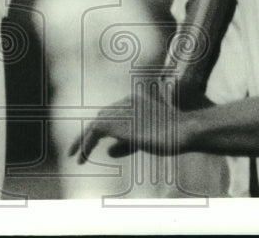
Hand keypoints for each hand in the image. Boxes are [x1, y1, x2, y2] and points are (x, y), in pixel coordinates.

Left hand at [68, 86, 189, 163]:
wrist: (183, 130)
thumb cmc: (172, 136)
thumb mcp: (145, 140)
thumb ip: (125, 144)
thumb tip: (107, 150)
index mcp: (134, 101)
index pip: (112, 114)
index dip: (101, 129)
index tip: (94, 143)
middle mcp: (125, 102)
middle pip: (101, 116)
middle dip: (89, 134)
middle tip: (77, 151)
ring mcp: (121, 110)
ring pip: (95, 124)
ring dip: (83, 141)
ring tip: (76, 157)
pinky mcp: (117, 121)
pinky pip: (94, 132)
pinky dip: (85, 144)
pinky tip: (81, 158)